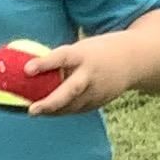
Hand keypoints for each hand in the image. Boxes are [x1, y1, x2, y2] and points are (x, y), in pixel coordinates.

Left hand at [14, 35, 135, 115]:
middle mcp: (91, 75)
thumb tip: (30, 69)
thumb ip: (61, 60)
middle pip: (70, 91)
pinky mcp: (100, 102)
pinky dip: (63, 110)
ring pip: (72, 106)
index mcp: (84, 55)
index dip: (44, 64)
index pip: (61, 58)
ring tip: (34, 111)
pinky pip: (78, 109)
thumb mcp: (81, 49)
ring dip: (52, 110)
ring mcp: (97, 91)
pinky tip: (50, 111)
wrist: (133, 61)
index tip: (26, 70)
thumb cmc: (97, 51)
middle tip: (32, 110)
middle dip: (50, 103)